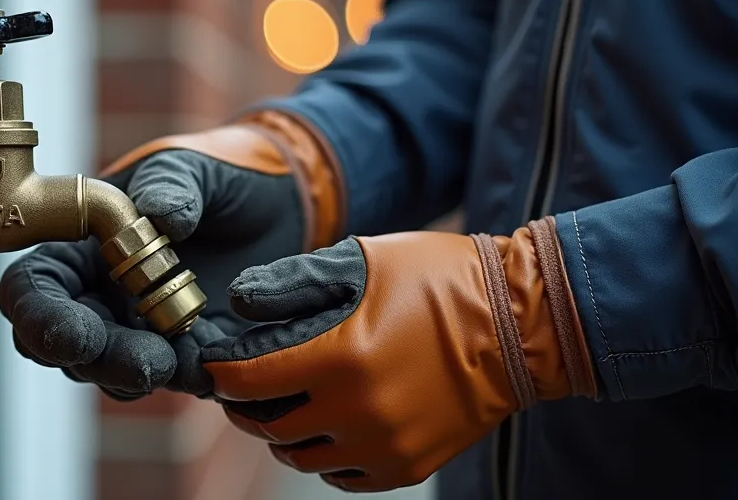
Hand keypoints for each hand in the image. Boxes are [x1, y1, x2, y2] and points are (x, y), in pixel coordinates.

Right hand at [0, 111, 342, 400]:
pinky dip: (188, 376)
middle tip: (134, 358)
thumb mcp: (193, 164)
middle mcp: (100, 296)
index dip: (37, 315)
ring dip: (133, 374)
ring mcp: (142, 330)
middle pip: (64, 346)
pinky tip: (210, 363)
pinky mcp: (191, 351)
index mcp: (79, 246)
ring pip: (112, 374)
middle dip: (92, 359)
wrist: (284, 199)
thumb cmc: (219, 172)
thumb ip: (172, 182)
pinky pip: (177, 377)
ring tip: (171, 361)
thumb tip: (158, 215)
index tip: (73, 332)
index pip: (31, 289)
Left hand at [203, 219, 597, 491]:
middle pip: (267, 426)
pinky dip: (325, 455)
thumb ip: (293, 282)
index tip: (216, 363)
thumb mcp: (363, 261)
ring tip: (287, 403)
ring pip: (300, 457)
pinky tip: (329, 425)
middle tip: (245, 385)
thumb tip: (240, 301)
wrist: (520, 325)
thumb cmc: (439, 281)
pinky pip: (342, 476)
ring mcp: (383, 446)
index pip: (246, 382)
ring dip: (283, 432)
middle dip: (245, 404)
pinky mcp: (406, 467)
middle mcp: (357, 413)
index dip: (220, 372)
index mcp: (339, 358)